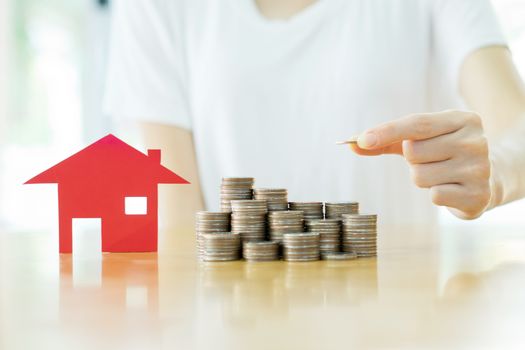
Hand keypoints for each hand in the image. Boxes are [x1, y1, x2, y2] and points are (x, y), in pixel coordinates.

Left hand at [349, 110, 496, 219]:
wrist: (488, 179)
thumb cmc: (444, 153)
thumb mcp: (420, 140)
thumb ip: (386, 141)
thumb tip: (351, 143)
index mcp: (462, 119)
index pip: (417, 124)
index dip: (386, 131)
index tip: (362, 140)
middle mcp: (475, 140)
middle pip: (413, 152)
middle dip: (413, 160)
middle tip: (433, 161)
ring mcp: (479, 168)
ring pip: (420, 176)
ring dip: (423, 179)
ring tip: (442, 175)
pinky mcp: (478, 195)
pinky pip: (434, 195)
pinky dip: (436, 194)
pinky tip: (452, 189)